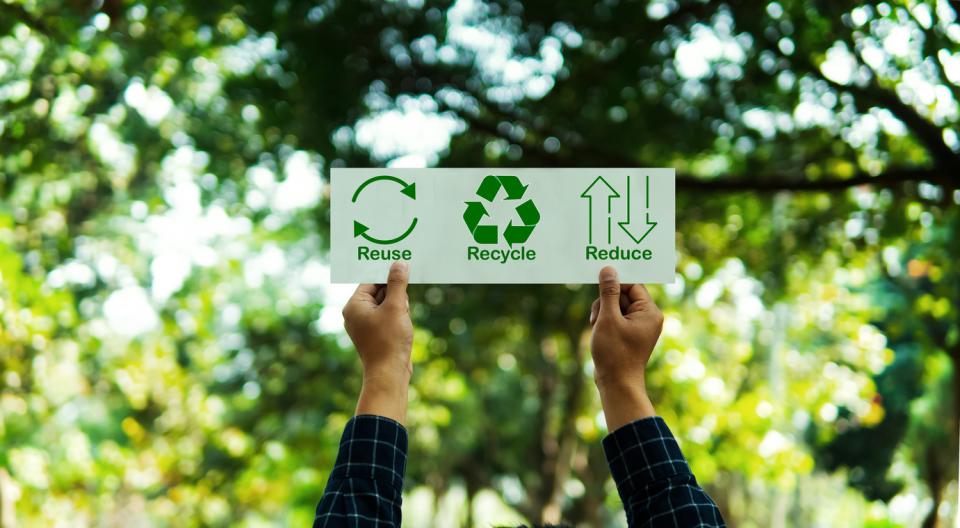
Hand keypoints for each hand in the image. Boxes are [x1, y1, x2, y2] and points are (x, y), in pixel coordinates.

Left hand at [342, 261, 413, 423]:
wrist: (389, 374)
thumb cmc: (389, 340)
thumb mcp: (396, 307)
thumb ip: (397, 283)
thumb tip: (399, 264)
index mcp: (354, 305)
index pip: (371, 281)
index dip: (387, 276)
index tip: (403, 270)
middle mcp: (356, 314)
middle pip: (379, 292)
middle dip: (395, 297)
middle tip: (402, 308)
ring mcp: (364, 325)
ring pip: (386, 305)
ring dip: (399, 308)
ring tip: (402, 322)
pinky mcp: (374, 334)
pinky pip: (388, 317)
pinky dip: (398, 318)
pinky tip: (403, 328)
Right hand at [589, 266, 663, 430]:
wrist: (616, 384)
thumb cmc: (615, 353)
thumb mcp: (608, 319)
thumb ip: (608, 292)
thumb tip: (609, 270)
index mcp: (650, 312)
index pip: (633, 285)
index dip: (615, 284)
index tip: (599, 282)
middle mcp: (647, 317)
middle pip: (623, 295)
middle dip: (606, 303)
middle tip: (598, 318)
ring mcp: (638, 326)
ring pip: (615, 306)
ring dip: (602, 313)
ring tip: (597, 328)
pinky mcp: (628, 333)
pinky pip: (615, 318)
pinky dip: (604, 322)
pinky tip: (598, 332)